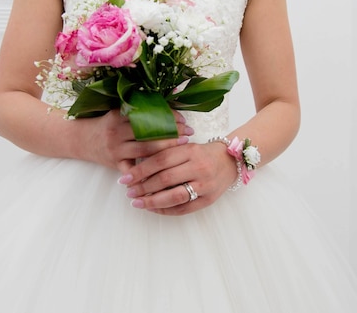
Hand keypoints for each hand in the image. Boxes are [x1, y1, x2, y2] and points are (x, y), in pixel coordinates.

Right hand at [89, 109, 192, 172]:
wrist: (80, 140)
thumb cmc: (105, 124)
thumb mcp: (118, 111)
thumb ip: (140, 106)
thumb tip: (171, 97)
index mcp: (118, 115)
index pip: (148, 113)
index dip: (168, 116)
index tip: (183, 119)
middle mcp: (116, 131)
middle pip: (149, 132)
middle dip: (172, 132)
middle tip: (189, 133)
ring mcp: (116, 149)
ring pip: (145, 150)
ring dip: (167, 148)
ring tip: (183, 146)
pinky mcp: (115, 164)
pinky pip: (135, 170)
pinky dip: (148, 172)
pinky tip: (164, 171)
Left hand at [118, 142, 238, 214]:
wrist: (231, 161)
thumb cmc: (203, 153)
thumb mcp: (186, 147)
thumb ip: (166, 154)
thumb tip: (138, 168)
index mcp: (191, 150)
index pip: (160, 159)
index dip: (140, 170)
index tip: (125, 177)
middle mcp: (199, 167)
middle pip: (165, 178)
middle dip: (143, 187)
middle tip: (129, 192)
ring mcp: (205, 184)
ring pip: (174, 196)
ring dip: (153, 201)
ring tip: (138, 203)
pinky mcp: (209, 199)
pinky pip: (184, 208)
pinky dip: (166, 210)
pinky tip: (154, 209)